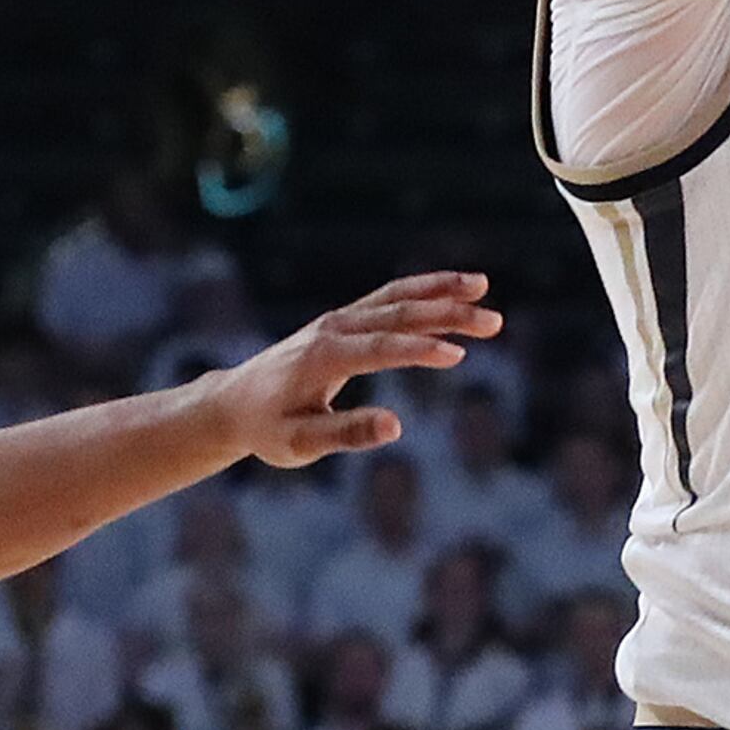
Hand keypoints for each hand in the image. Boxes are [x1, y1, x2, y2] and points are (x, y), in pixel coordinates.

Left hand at [211, 273, 502, 469]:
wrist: (235, 402)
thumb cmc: (268, 429)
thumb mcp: (300, 443)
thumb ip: (346, 434)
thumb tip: (395, 425)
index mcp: (324, 357)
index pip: (380, 348)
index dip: (419, 350)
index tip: (459, 354)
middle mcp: (334, 329)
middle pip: (398, 313)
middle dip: (448, 314)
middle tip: (494, 321)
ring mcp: (339, 320)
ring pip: (397, 297)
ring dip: (441, 290)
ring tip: (483, 286)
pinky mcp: (344, 321)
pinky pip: (389, 298)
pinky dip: (423, 291)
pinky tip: (453, 291)